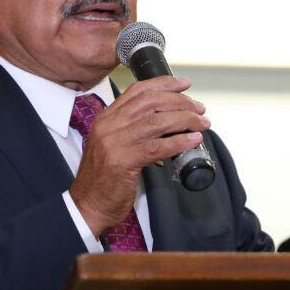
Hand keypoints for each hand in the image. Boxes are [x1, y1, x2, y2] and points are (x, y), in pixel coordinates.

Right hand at [70, 75, 208, 236]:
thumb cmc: (104, 179)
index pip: (137, 91)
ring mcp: (114, 143)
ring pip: (157, 122)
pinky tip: (192, 140)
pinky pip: (157, 147)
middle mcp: (109, 126)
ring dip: (185, 120)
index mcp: (106, 118)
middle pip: (151, 102)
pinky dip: (179, 141)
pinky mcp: (123, 162)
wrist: (88, 205)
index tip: (184, 84)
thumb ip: (132, 130)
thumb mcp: (113, 145)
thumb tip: (167, 121)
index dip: (164, 84)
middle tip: (199, 108)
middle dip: (180, 102)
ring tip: (201, 123)